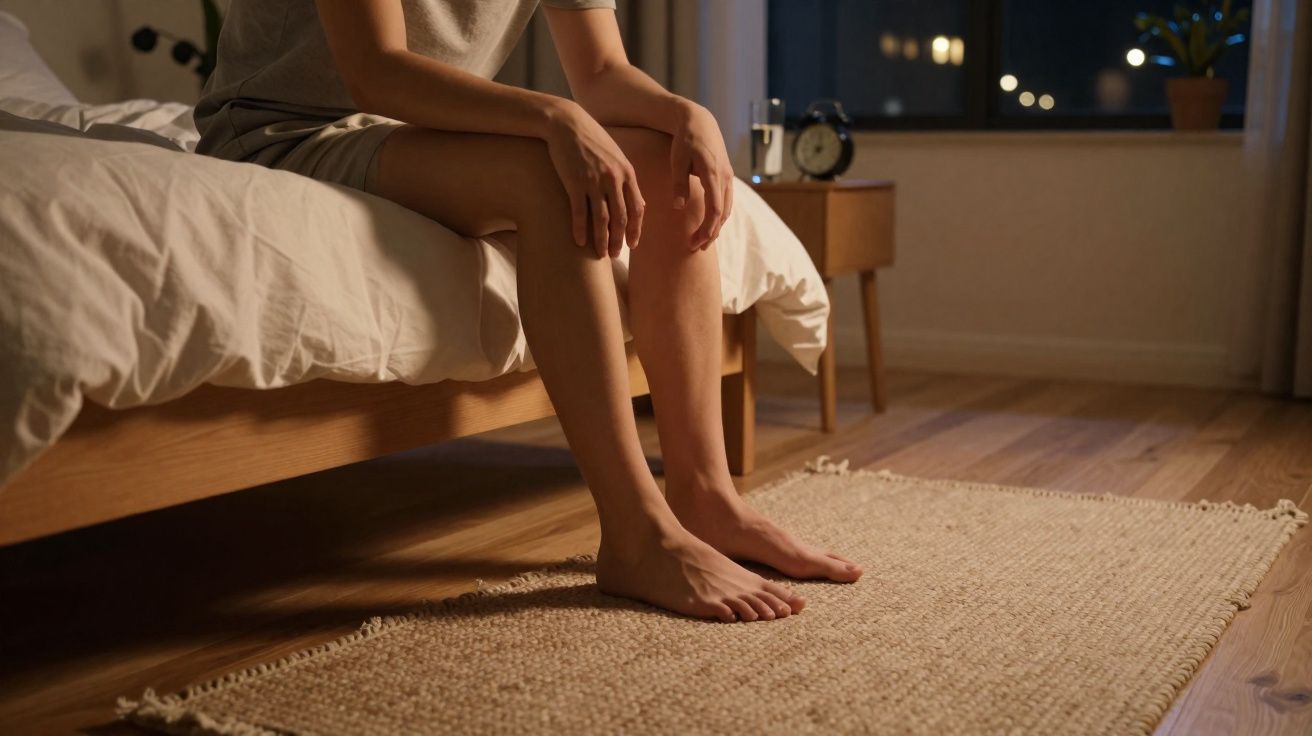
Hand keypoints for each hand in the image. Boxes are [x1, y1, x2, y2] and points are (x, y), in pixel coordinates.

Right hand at [543, 101, 644, 257]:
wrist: (567, 124)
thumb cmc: (592, 140)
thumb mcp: (616, 157)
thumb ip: (628, 180)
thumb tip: (639, 203)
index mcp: (627, 173)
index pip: (637, 208)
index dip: (636, 229)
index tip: (633, 245)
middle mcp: (613, 179)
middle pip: (621, 218)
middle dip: (619, 240)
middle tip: (616, 255)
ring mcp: (594, 181)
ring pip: (602, 219)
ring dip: (601, 240)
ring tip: (600, 255)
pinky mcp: (574, 182)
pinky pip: (579, 213)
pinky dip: (580, 229)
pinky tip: (579, 242)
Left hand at [670, 102, 733, 249]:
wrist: (699, 121)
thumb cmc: (684, 140)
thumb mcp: (677, 160)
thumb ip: (678, 184)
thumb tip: (678, 207)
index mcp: (712, 173)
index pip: (715, 208)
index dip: (708, 228)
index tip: (696, 242)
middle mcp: (725, 176)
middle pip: (723, 213)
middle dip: (711, 233)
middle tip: (696, 248)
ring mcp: (728, 176)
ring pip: (727, 208)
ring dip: (716, 227)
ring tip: (703, 242)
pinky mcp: (727, 176)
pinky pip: (727, 201)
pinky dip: (720, 216)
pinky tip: (710, 225)